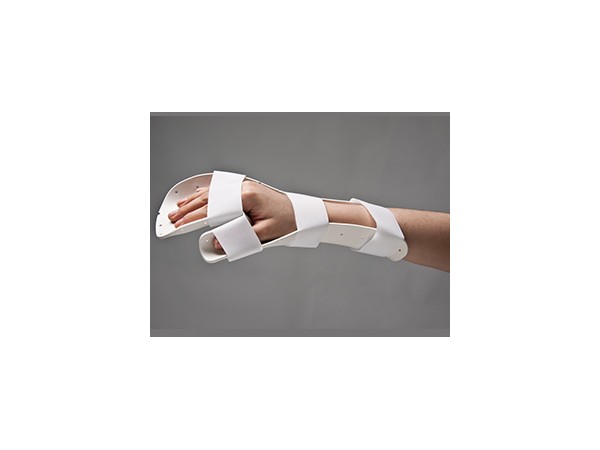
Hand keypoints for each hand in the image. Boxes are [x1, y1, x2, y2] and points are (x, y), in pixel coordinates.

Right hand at [168, 180, 296, 248]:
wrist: (301, 212)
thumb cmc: (287, 221)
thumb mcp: (264, 234)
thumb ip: (241, 238)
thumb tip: (219, 243)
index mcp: (247, 197)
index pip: (213, 208)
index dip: (194, 218)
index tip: (180, 225)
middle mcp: (243, 188)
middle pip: (208, 199)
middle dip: (188, 210)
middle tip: (172, 220)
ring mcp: (243, 187)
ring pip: (212, 193)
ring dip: (193, 202)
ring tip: (177, 210)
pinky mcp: (244, 189)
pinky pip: (220, 191)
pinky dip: (205, 196)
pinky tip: (195, 198)